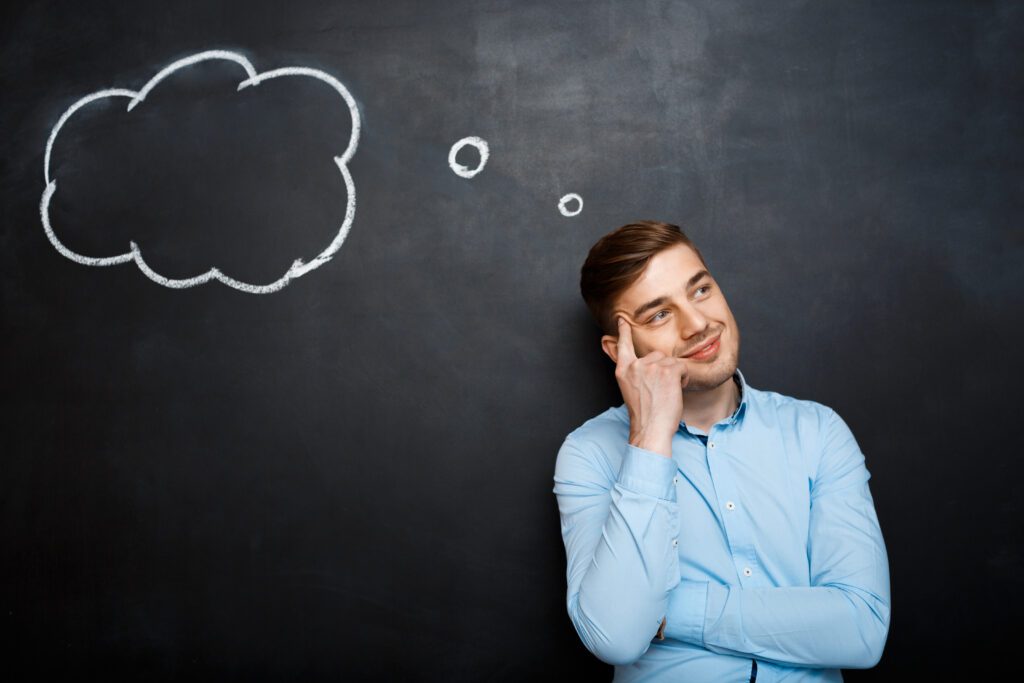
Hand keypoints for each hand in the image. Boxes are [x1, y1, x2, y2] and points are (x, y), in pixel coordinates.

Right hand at [613, 317, 688, 457]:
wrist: (651, 429)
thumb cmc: (644, 415)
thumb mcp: (631, 390)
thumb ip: (634, 373)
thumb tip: (638, 364)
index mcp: (623, 370)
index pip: (622, 345)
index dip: (623, 331)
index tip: (622, 319)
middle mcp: (635, 366)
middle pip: (657, 355)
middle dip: (664, 369)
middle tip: (661, 390)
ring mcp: (651, 367)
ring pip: (671, 361)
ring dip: (675, 375)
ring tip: (668, 393)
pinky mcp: (668, 371)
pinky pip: (683, 367)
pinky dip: (684, 379)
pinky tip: (676, 391)